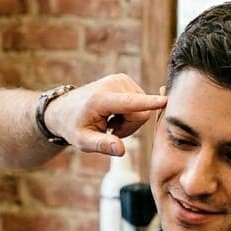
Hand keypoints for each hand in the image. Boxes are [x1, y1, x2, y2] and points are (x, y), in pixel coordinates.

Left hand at [42, 74, 165, 155]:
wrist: (64, 109)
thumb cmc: (73, 126)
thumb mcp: (83, 141)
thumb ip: (102, 145)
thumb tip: (120, 151)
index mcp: (101, 100)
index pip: (129, 103)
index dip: (148, 103)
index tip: (165, 100)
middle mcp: (113, 84)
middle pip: (141, 113)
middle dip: (130, 127)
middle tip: (111, 129)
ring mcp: (120, 80)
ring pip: (143, 108)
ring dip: (129, 120)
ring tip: (110, 121)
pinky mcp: (125, 80)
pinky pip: (141, 102)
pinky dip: (130, 112)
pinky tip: (114, 113)